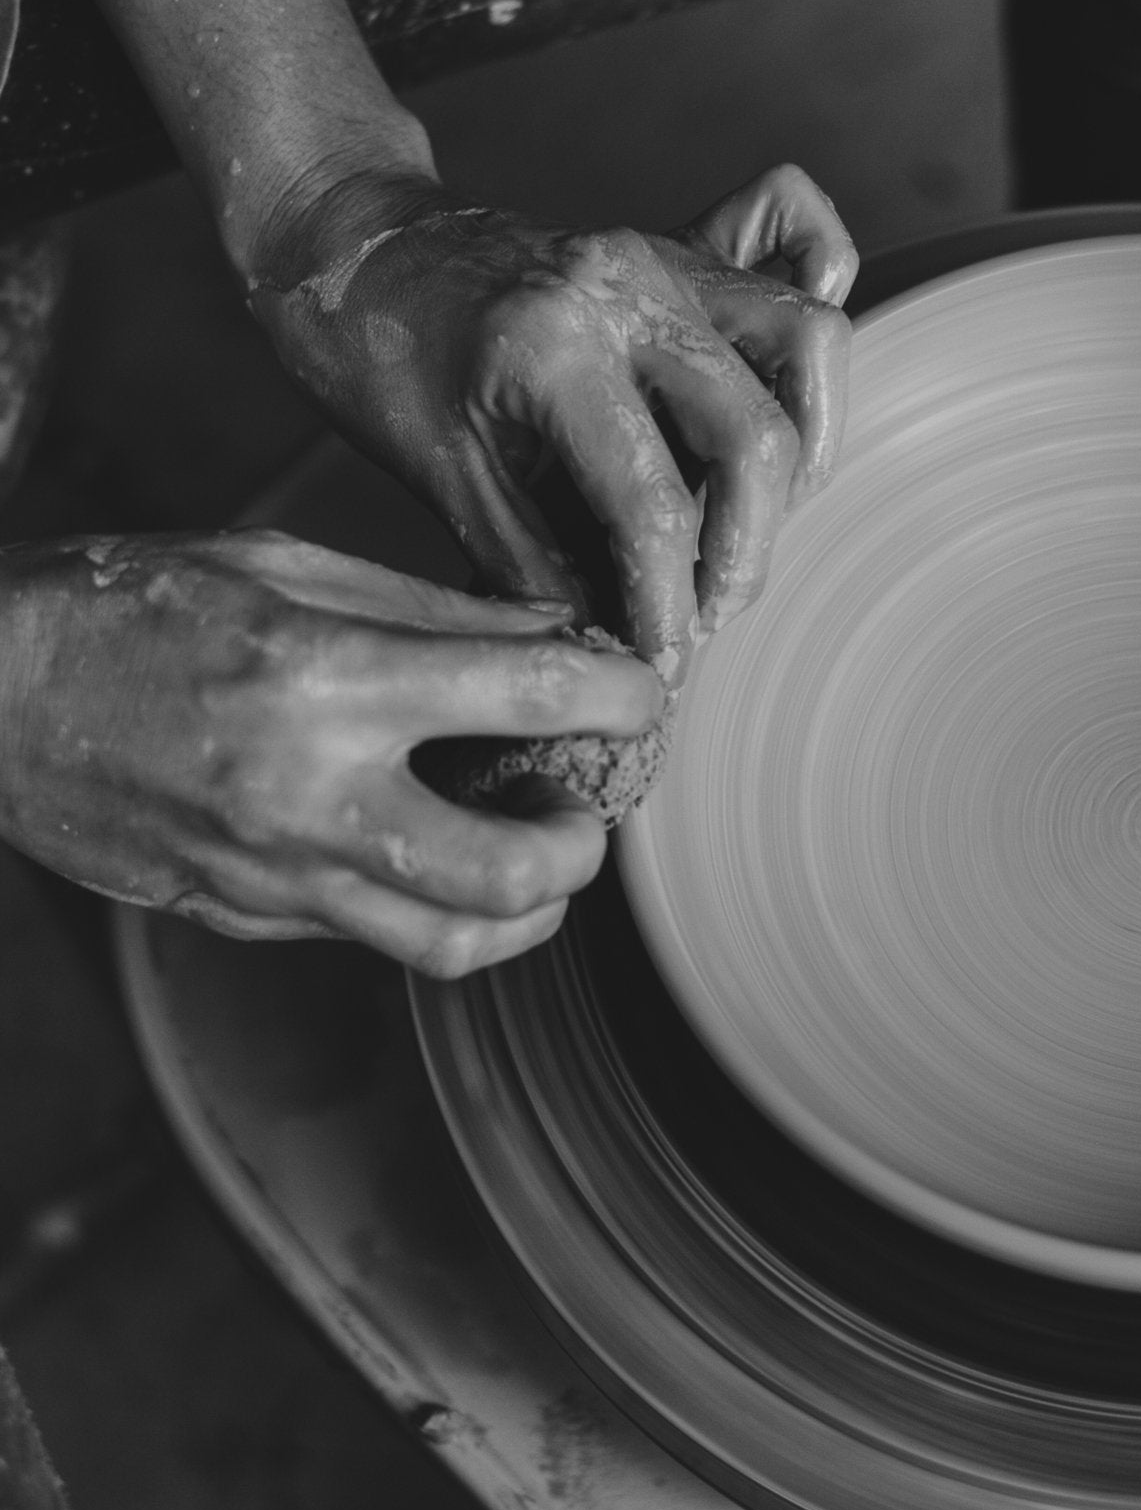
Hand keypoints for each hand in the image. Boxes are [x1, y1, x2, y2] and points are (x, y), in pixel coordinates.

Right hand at [0, 531, 660, 973]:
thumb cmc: (125, 604)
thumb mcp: (282, 566)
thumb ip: (430, 610)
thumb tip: (551, 635)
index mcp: (327, 678)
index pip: (532, 693)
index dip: (622, 693)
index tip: (646, 692)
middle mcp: (310, 794)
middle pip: (516, 872)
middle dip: (587, 846)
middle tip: (589, 805)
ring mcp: (273, 874)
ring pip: (454, 943)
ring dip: (529, 911)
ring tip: (537, 856)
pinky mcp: (243, 917)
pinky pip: (373, 938)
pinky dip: (435, 909)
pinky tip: (437, 856)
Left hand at [250, 163, 856, 684]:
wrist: (353, 249)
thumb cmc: (380, 359)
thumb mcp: (443, 480)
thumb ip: (538, 566)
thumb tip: (613, 650)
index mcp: (553, 347)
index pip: (654, 504)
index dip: (668, 604)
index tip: (664, 663)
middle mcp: (628, 287)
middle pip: (756, 435)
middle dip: (746, 554)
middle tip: (707, 613)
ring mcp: (666, 255)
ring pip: (809, 342)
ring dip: (805, 451)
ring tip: (752, 523)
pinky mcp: (684, 245)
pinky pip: (801, 246)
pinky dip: (813, 313)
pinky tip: (791, 388)